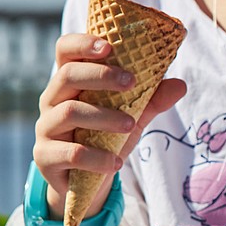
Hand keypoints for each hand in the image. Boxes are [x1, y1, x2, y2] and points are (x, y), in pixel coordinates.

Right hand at [34, 33, 186, 218]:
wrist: (85, 181)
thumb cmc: (106, 137)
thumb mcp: (133, 115)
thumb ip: (152, 100)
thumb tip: (180, 85)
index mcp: (71, 83)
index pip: (65, 51)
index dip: (82, 44)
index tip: (109, 46)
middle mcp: (52, 100)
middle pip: (67, 75)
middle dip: (101, 75)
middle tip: (131, 82)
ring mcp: (45, 128)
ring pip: (69, 112)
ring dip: (105, 117)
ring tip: (131, 125)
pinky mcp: (45, 157)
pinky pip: (70, 153)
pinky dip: (97, 157)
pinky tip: (116, 162)